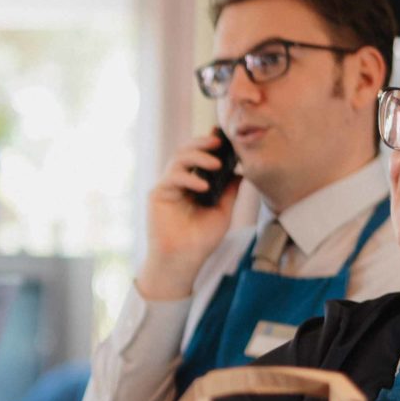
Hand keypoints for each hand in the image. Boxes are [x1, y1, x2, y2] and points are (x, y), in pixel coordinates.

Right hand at [137, 131, 239, 301]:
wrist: (183, 261)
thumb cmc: (201, 240)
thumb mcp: (223, 212)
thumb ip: (229, 191)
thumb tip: (241, 172)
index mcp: (194, 184)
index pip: (200, 157)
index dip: (210, 145)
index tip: (226, 139)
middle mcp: (179, 182)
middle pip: (186, 152)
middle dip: (202, 144)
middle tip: (219, 142)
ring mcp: (168, 187)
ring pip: (178, 159)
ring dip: (197, 157)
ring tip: (216, 163)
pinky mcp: (158, 195)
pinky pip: (172, 178)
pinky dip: (189, 178)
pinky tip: (203, 186)